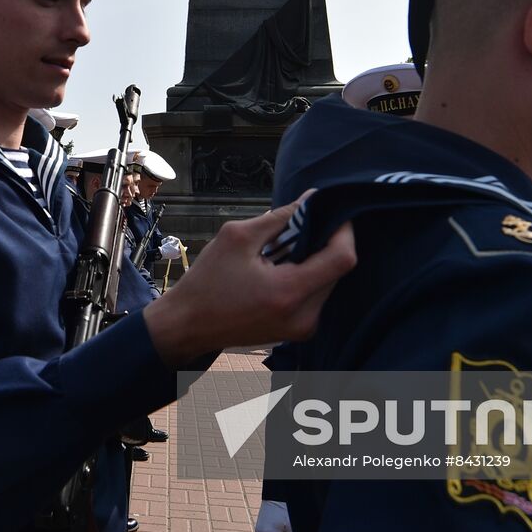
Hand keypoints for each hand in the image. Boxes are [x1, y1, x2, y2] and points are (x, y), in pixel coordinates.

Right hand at [142, 194, 355, 366]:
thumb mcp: (237, 237)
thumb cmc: (207, 281)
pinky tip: (280, 269)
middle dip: (324, 243)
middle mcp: (305, 317)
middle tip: (300, 228)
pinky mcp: (300, 331)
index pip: (342, 258)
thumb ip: (279, 217)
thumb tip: (311, 200)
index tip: (330, 212)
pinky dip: (306, 276)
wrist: (188, 325)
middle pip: (338, 269)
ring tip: (284, 250)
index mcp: (289, 292)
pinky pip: (317, 295)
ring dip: (315, 259)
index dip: (343, 230)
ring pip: (329, 282)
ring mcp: (304, 328)